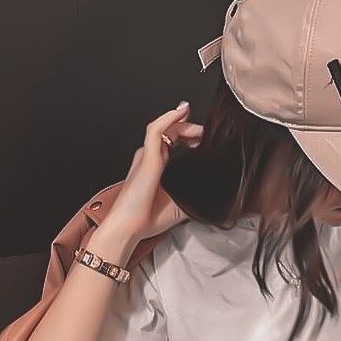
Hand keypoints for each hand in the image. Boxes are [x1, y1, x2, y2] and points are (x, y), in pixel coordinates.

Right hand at [107, 101, 202, 241]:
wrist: (127, 228)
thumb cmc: (146, 219)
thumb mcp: (180, 205)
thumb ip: (194, 196)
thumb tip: (213, 196)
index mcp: (155, 167)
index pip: (172, 142)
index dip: (188, 135)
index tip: (205, 137)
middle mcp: (149, 158)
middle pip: (170, 133)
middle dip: (189, 128)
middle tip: (207, 132)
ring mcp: (146, 156)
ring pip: (165, 128)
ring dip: (184, 123)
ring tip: (201, 127)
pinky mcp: (146, 158)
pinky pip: (156, 130)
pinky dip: (169, 118)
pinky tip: (182, 112)